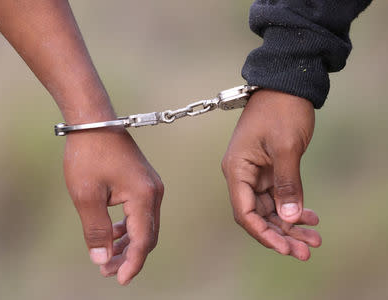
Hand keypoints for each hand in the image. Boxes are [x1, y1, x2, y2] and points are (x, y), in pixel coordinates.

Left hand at [64, 128, 163, 284]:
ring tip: (106, 257)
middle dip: (129, 256)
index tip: (119, 280)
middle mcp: (153, 192)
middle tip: (107, 271)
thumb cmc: (89, 154)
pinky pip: (139, 212)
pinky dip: (127, 227)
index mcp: (144, 195)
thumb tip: (102, 259)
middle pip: (147, 234)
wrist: (94, 121)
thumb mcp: (87, 196)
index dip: (133, 263)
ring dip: (127, 242)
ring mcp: (150, 186)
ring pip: (144, 225)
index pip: (144, 239)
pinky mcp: (143, 182)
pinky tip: (111, 233)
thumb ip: (96, 230)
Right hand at [221, 89, 320, 259]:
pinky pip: (278, 196)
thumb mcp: (286, 148)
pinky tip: (310, 218)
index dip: (263, 233)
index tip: (285, 248)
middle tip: (305, 250)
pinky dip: (293, 208)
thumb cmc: (281, 111)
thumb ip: (287, 184)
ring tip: (313, 238)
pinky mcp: (268, 170)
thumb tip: (289, 218)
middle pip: (258, 215)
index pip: (244, 212)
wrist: (286, 85)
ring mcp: (255, 173)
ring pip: (270, 209)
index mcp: (237, 170)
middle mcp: (242, 175)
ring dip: (290, 224)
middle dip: (280, 234)